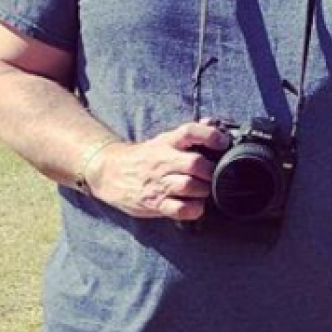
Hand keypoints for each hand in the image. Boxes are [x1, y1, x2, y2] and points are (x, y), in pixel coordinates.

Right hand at [87, 121, 227, 219]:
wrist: (108, 172)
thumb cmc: (144, 157)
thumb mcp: (163, 140)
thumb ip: (188, 134)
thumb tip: (212, 122)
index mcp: (166, 142)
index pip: (190, 132)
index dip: (210, 135)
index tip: (223, 143)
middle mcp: (163, 161)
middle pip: (195, 163)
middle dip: (211, 171)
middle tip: (214, 175)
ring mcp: (159, 184)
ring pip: (190, 186)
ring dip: (204, 190)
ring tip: (204, 190)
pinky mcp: (155, 204)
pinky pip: (180, 209)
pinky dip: (194, 209)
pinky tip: (195, 205)